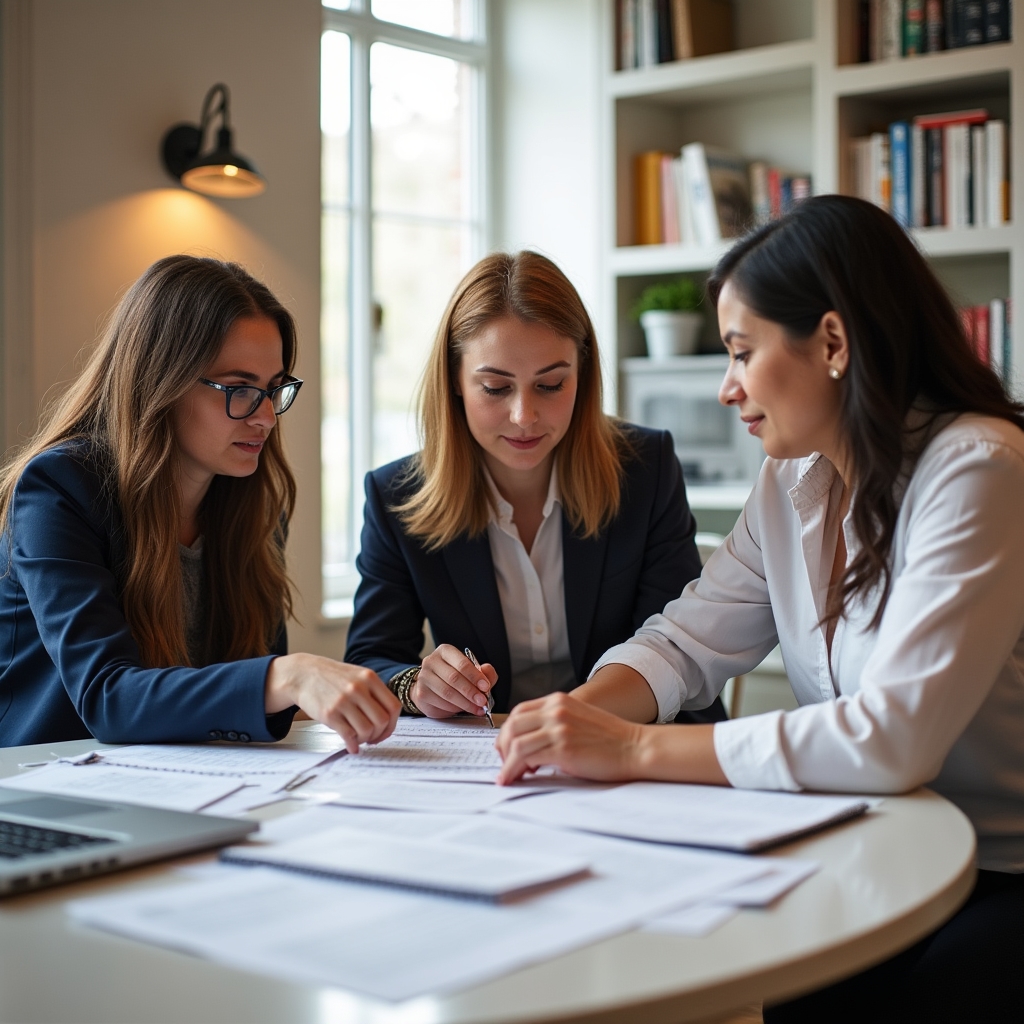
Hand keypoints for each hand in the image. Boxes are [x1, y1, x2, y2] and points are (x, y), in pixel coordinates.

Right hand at [265, 654, 399, 753]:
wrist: (303, 674)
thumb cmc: (332, 677)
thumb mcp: (357, 676)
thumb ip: (373, 693)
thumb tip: (387, 720)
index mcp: (369, 678)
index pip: (394, 707)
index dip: (392, 723)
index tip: (386, 730)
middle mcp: (358, 688)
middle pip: (382, 721)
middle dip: (379, 734)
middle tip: (372, 738)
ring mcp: (344, 701)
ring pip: (367, 730)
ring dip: (365, 740)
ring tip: (359, 738)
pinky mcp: (330, 714)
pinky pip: (348, 735)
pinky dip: (353, 745)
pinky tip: (351, 746)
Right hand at [412, 644, 497, 718]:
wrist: (431, 687)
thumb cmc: (454, 677)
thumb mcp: (471, 671)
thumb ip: (484, 672)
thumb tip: (487, 672)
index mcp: (445, 651)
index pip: (461, 663)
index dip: (475, 676)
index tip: (486, 687)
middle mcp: (431, 661)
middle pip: (454, 678)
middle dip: (471, 692)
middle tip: (482, 701)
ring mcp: (424, 678)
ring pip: (447, 692)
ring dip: (465, 703)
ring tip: (477, 708)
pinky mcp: (421, 694)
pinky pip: (440, 703)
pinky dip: (454, 709)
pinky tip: (462, 709)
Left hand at [495, 692, 645, 784]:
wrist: (635, 747)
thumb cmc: (610, 739)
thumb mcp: (578, 719)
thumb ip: (555, 723)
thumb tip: (531, 745)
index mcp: (559, 701)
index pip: (519, 711)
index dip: (508, 731)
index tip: (506, 747)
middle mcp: (556, 710)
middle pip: (512, 725)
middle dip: (502, 747)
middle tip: (504, 763)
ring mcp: (558, 728)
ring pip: (515, 743)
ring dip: (506, 763)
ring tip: (508, 776)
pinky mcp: (563, 748)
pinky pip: (526, 758)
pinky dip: (514, 770)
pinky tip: (515, 779)